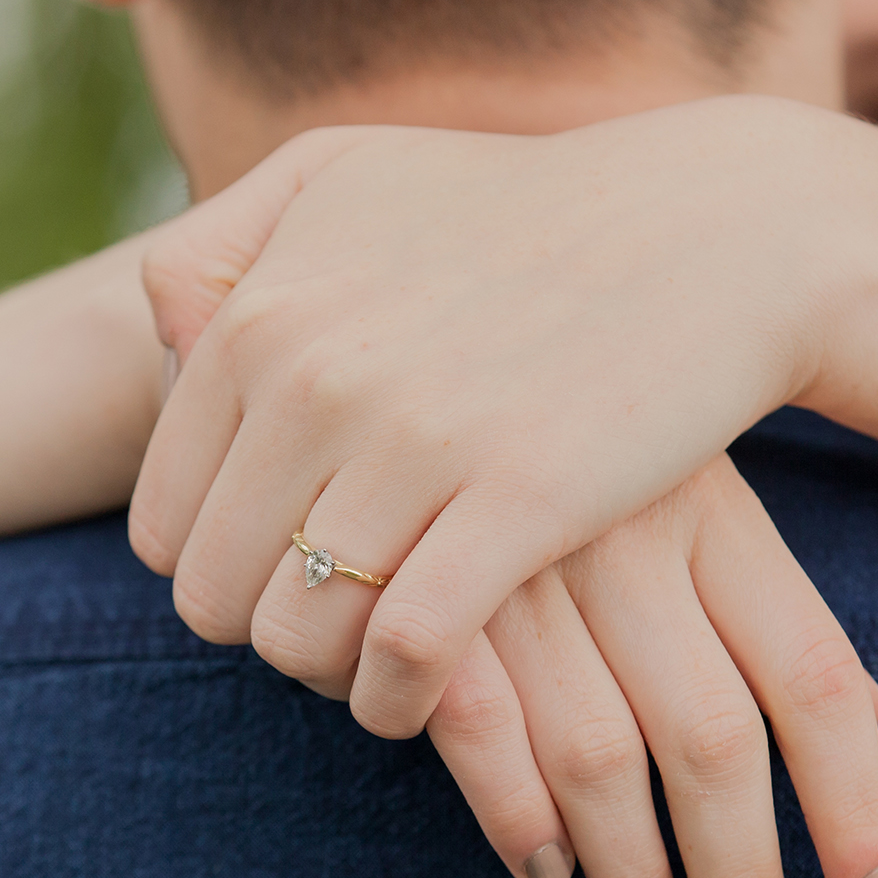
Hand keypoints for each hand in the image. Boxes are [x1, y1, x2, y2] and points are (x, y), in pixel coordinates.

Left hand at [129, 96, 877, 740]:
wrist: (714, 229)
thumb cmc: (520, 211)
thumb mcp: (344, 178)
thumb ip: (225, 248)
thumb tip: (163, 337)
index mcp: (256, 317)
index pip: (166, 522)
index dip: (219, 573)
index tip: (286, 576)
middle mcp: (311, 376)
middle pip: (217, 596)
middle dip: (270, 633)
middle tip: (340, 629)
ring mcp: (411, 441)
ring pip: (296, 639)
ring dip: (334, 677)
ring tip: (385, 660)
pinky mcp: (513, 500)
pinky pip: (403, 653)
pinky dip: (399, 700)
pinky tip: (426, 694)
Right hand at [382, 459, 877, 877]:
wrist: (402, 315)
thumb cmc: (562, 416)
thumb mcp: (681, 475)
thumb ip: (759, 596)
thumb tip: (871, 719)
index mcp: (711, 505)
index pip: (814, 679)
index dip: (856, 810)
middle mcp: (628, 535)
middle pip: (716, 741)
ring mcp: (523, 564)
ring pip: (602, 757)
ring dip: (632, 873)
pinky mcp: (422, 589)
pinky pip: (480, 733)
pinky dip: (516, 818)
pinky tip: (546, 869)